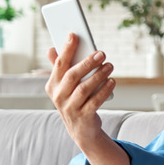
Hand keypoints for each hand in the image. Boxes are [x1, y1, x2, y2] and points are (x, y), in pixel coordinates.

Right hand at [45, 33, 114, 151]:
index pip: (59, 64)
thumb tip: (51, 49)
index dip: (66, 49)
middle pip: (72, 76)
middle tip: (102, 53)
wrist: (81, 130)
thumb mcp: (64, 86)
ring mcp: (70, 108)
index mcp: (52, 85)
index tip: (74, 34)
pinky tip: (112, 81)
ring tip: (110, 66)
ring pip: (84, 88)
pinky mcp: (83, 117)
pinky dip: (104, 90)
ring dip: (98, 75)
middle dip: (87, 62)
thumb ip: (60, 68)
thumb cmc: (74, 101)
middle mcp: (58, 97)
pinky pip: (95, 101)